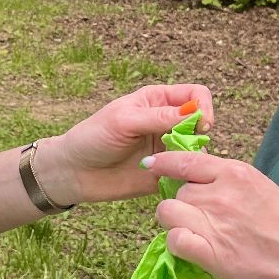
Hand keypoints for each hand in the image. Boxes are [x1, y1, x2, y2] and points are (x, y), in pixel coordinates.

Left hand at [34, 84, 213, 205]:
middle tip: (185, 150)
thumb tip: (194, 114)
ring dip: (195, 160)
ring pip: (199, 151)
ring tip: (176, 168)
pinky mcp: (166, 174)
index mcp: (158, 101)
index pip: (196, 95)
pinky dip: (188, 179)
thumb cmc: (93, 138)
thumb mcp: (124, 121)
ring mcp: (168, 149)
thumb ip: (158, 117)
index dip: (204, 107)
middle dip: (201, 137)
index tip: (200, 124)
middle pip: (202, 124)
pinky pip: (188, 175)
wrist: (74, 172)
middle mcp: (168, 123)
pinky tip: (175, 183)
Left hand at [147, 150, 278, 278]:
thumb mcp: (260, 188)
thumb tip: (199, 180)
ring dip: (175, 223)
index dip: (164, 162)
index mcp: (236, 173)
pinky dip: (178, 244)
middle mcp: (221, 194)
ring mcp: (215, 223)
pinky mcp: (211, 253)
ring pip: (168, 213)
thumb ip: (229, 183)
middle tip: (198, 219)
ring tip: (194, 234)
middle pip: (176, 191)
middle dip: (181, 204)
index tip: (152, 164)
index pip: (186, 160)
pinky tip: (193, 249)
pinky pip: (174, 240)